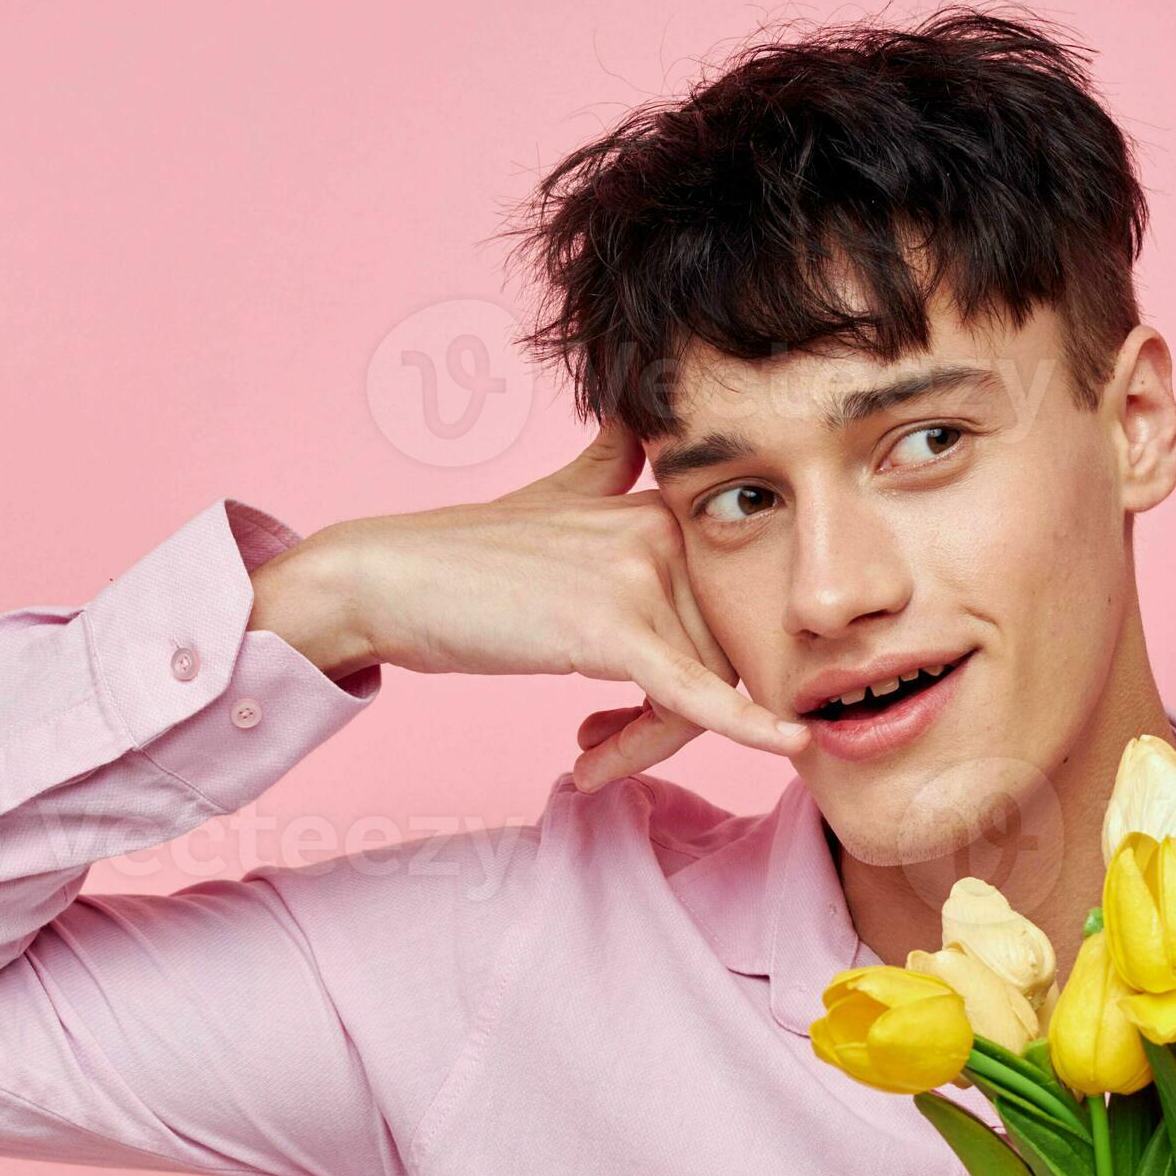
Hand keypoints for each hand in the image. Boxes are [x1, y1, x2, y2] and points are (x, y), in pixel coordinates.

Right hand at [248, 422, 806, 789]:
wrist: (388, 579)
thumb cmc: (464, 560)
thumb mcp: (553, 500)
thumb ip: (606, 466)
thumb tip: (633, 417)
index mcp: (663, 510)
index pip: (723, 611)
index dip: (698, 673)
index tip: (631, 715)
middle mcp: (665, 533)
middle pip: (718, 658)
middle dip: (665, 722)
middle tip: (602, 750)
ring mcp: (641, 575)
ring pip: (698, 691)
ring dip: (645, 745)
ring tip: (587, 758)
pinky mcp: (613, 628)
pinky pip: (695, 692)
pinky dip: (745, 726)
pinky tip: (788, 744)